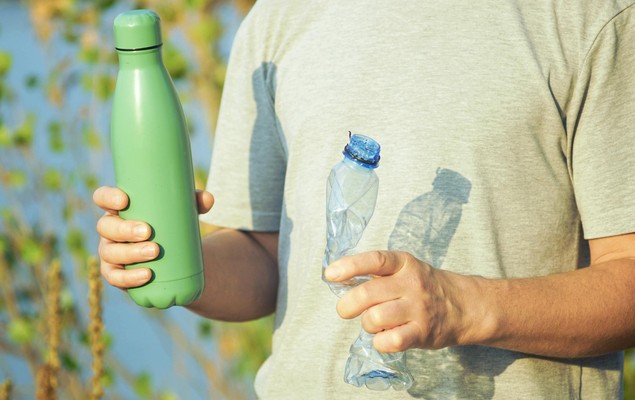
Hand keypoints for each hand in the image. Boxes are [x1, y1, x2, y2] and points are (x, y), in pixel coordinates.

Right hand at [93, 186, 213, 289]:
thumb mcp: (183, 211)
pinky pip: (116, 277)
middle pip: (106, 227)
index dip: (107, 197)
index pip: (102, 198)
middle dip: (124, 230)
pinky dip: (129, 277)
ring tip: (154, 252)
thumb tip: (210, 199)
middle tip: (148, 232)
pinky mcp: (116, 273)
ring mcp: (110, 252)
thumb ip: (195, 202)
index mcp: (119, 208)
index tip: (125, 200)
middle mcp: (109, 229)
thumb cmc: (171, 225)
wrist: (172, 257)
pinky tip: (146, 275)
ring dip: (130, 253)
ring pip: (110, 252)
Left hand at [325, 251, 478, 352]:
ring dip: (366, 324)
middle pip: (368, 293)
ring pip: (375, 318)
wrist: (464, 306)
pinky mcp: (422, 333)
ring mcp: (418, 309)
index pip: (374, 260)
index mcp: (404, 263)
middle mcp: (411, 284)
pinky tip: (384, 337)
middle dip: (347, 305)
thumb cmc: (424, 286)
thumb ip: (376, 272)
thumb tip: (337, 277)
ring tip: (373, 323)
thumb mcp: (404, 269)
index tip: (330, 274)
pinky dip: (379, 342)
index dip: (349, 266)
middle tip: (344, 310)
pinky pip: (390, 341)